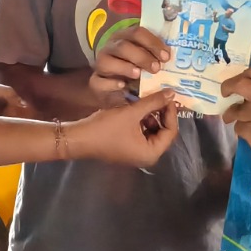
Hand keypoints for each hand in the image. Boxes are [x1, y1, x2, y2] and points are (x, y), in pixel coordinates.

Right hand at [64, 90, 180, 166]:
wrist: (79, 138)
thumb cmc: (106, 128)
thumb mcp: (131, 112)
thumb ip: (153, 102)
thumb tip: (171, 93)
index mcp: (151, 152)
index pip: (171, 131)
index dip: (171, 112)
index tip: (168, 95)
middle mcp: (147, 156)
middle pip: (163, 132)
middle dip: (161, 114)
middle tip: (160, 96)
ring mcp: (137, 153)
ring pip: (153, 131)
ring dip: (151, 116)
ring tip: (147, 100)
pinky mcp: (129, 148)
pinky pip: (142, 133)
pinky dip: (142, 121)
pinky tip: (137, 109)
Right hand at [88, 27, 170, 103]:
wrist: (112, 90)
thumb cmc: (133, 70)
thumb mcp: (144, 60)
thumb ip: (154, 56)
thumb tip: (172, 57)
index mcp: (123, 38)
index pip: (137, 32)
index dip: (152, 43)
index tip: (166, 56)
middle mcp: (110, 48)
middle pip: (123, 46)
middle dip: (141, 56)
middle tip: (156, 68)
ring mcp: (100, 64)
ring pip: (108, 61)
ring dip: (125, 67)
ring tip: (139, 74)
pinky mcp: (95, 82)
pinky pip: (98, 81)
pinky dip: (111, 83)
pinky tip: (123, 85)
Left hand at [221, 65, 250, 177]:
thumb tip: (245, 89)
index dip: (242, 75)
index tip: (237, 82)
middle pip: (241, 84)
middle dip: (228, 87)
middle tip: (225, 92)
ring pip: (235, 110)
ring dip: (232, 115)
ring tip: (235, 119)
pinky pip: (239, 127)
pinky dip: (242, 131)